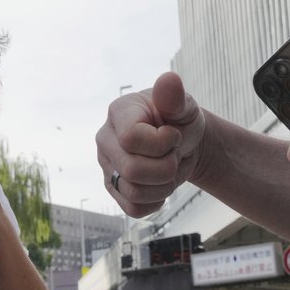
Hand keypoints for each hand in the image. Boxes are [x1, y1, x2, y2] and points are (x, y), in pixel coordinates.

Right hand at [96, 72, 205, 217]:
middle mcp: (105, 140)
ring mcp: (106, 166)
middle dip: (166, 167)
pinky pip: (133, 209)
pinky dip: (155, 201)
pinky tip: (160, 184)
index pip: (131, 139)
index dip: (162, 143)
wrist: (182, 145)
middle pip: (132, 170)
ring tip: (170, 169)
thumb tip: (169, 80)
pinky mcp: (113, 189)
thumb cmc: (181, 121)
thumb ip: (175, 97)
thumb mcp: (184, 106)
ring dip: (164, 185)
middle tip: (175, 155)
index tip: (173, 135)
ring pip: (134, 192)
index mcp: (118, 113)